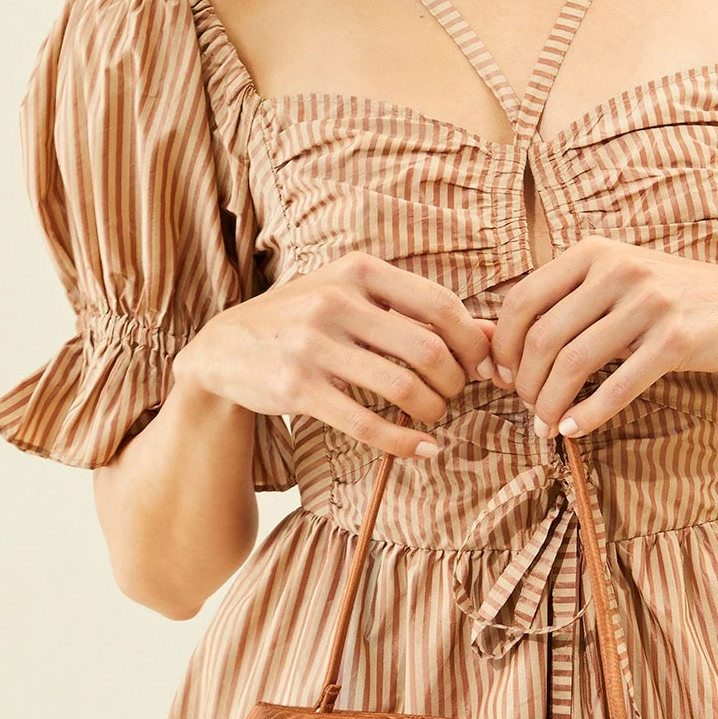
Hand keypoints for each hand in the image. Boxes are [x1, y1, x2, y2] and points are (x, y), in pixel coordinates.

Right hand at [170, 251, 494, 459]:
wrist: (224, 348)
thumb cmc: (306, 320)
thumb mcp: (356, 298)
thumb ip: (419, 311)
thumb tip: (493, 335)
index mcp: (358, 270)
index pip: (441, 305)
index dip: (473, 342)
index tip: (479, 366)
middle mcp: (334, 300)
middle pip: (429, 349)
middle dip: (455, 381)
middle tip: (452, 394)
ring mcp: (312, 344)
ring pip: (403, 388)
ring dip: (432, 411)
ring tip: (432, 416)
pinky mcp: (296, 388)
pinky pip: (367, 423)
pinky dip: (405, 442)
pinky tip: (422, 449)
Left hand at [488, 236, 717, 438]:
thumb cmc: (666, 301)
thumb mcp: (614, 283)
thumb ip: (563, 303)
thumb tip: (491, 338)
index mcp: (593, 252)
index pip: (524, 300)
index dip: (505, 345)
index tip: (502, 377)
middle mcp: (618, 269)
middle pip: (544, 336)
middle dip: (526, 382)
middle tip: (527, 408)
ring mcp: (648, 302)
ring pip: (574, 362)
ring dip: (551, 403)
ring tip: (545, 426)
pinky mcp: (675, 338)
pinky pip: (617, 385)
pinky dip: (589, 414)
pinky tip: (574, 430)